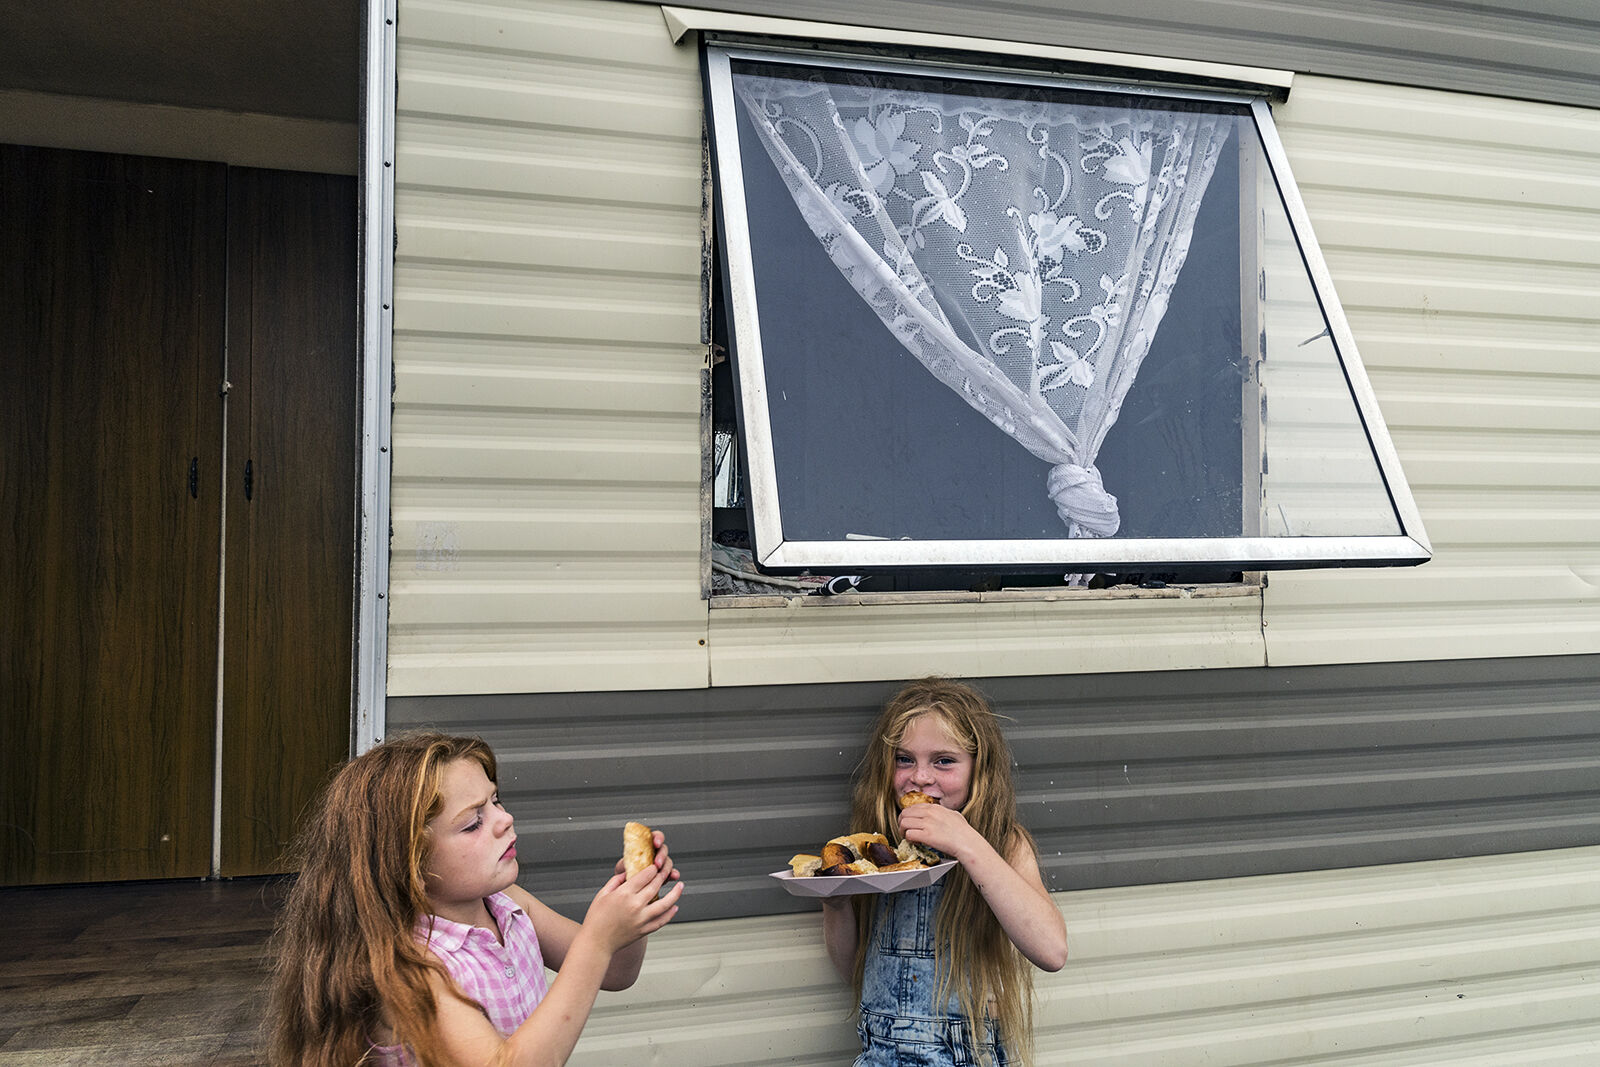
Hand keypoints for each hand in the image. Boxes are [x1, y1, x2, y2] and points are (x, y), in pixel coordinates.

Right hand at [588, 831, 681, 953]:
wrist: (596, 943)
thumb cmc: (596, 918)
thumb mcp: (602, 895)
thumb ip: (616, 881)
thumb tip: (627, 872)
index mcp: (624, 894)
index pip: (644, 876)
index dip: (652, 869)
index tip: (655, 865)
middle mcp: (635, 905)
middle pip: (655, 886)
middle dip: (663, 876)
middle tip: (667, 870)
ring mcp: (641, 919)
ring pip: (665, 904)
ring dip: (675, 894)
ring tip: (681, 886)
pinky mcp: (644, 930)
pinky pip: (661, 921)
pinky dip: (670, 914)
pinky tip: (674, 907)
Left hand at [611, 829, 680, 885]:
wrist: (627, 886)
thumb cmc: (625, 873)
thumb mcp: (622, 866)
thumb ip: (625, 863)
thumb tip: (624, 864)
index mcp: (646, 846)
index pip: (655, 836)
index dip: (658, 838)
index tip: (656, 843)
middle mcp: (655, 853)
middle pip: (663, 849)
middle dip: (662, 856)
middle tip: (657, 864)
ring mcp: (661, 863)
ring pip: (668, 861)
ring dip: (666, 866)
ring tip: (662, 874)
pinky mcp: (665, 874)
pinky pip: (672, 872)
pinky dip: (674, 874)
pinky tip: (674, 876)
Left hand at [898, 801, 984, 861]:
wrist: (967, 843)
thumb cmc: (964, 832)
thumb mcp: (954, 815)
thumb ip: (945, 812)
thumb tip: (943, 813)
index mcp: (935, 808)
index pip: (912, 807)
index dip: (908, 816)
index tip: (909, 822)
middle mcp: (929, 813)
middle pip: (904, 813)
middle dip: (901, 823)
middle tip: (904, 830)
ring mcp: (927, 824)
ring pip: (904, 823)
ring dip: (903, 831)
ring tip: (907, 837)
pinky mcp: (927, 836)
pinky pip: (909, 834)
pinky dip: (908, 839)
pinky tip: (915, 842)